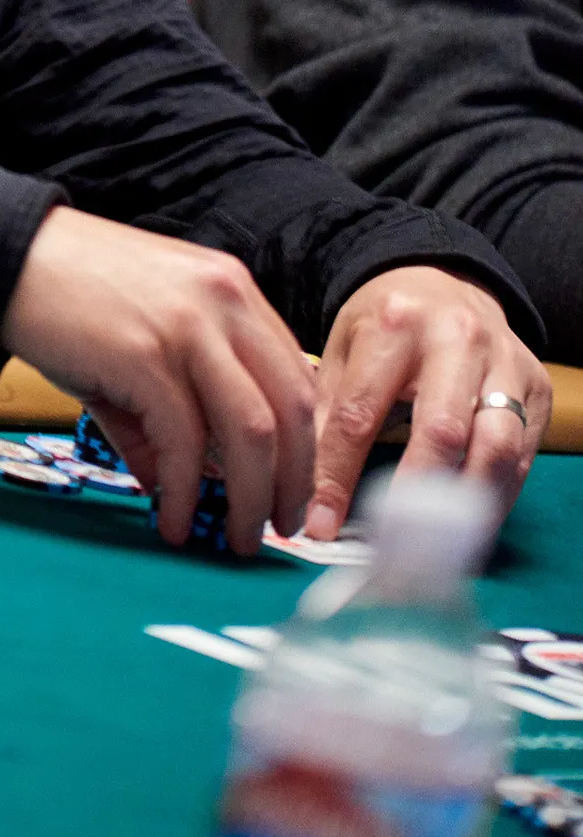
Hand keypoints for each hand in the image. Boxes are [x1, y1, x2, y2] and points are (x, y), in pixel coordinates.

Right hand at [2, 207, 316, 555]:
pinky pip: (183, 442)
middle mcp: (223, 301)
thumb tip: (173, 481)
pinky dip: (184, 491)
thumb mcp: (142, 334)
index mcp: (231, 290)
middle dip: (293, 481)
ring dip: (250, 497)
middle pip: (289, 408)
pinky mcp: (145, 356)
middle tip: (281, 527)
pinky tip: (172, 518)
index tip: (293, 488)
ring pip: (251, 432)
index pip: (295, 375)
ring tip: (237, 537)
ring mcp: (187, 326)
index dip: (303, 442)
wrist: (4, 257)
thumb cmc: (68, 292)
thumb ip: (171, 400)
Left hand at [307, 268, 550, 540]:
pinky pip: (520, 457)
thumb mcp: (342, 348)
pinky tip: (464, 532)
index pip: (360, 413)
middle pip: (440, 432)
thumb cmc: (385, 324)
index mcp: (393, 323)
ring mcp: (505, 362)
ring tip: (432, 553)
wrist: (446, 283)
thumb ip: (325, 411)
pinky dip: (493, 501)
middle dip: (411, 500)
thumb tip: (299, 486)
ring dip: (463, 510)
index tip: (318, 526)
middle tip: (386, 550)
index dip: (337, 477)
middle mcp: (456, 339)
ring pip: (494, 449)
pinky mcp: (536, 387)